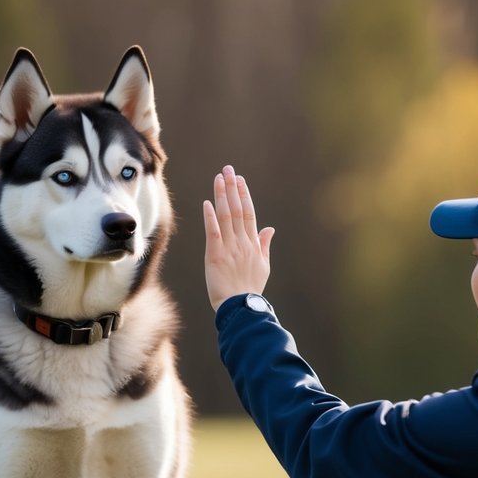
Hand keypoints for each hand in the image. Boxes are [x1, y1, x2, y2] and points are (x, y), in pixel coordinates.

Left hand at [203, 165, 275, 310]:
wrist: (241, 307)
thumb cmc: (250, 289)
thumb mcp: (263, 266)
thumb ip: (264, 245)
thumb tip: (269, 228)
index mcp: (253, 244)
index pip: (249, 213)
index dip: (244, 195)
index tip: (239, 180)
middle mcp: (242, 242)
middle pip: (237, 209)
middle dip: (232, 188)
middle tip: (228, 170)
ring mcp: (229, 247)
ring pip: (226, 216)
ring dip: (222, 196)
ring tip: (219, 178)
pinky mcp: (215, 255)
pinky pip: (213, 232)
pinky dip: (211, 217)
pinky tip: (208, 203)